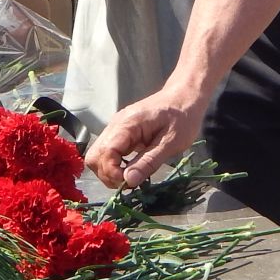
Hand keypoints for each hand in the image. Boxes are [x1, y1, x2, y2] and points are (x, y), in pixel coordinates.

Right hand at [86, 86, 210, 188]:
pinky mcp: (120, 132)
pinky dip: (115, 164)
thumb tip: (128, 181)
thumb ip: (149, 161)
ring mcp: (116, 128)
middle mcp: (116, 125)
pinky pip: (108, 152)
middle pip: (94, 155)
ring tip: (131, 177)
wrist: (185, 96)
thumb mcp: (172, 142)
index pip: (105, 152)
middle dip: (108, 174)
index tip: (130, 184)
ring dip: (110, 171)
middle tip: (129, 183)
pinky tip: (132, 168)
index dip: (112, 173)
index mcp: (128, 124)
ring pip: (98, 155)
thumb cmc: (183, 117)